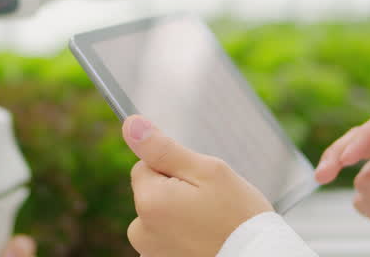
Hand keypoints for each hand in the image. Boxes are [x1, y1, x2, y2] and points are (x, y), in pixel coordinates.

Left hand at [123, 115, 271, 256]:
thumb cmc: (238, 215)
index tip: (198, 185)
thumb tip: (131, 125)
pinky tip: (204, 240)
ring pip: (159, 217)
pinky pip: (166, 238)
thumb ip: (164, 149)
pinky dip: (182, 237)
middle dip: (175, 193)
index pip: (144, 166)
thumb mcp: (207, 171)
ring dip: (179, 216)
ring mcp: (150, 252)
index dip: (174, 170)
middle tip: (208, 205)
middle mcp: (140, 231)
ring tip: (210, 225)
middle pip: (150, 193)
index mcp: (149, 201)